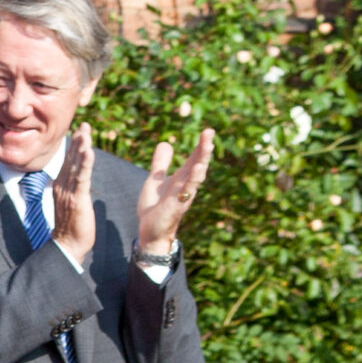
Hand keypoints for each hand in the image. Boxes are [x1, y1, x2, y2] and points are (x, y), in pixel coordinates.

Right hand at [50, 124, 96, 265]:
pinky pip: (81, 178)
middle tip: (85, 124)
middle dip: (78, 141)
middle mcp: (61, 186)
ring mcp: (68, 192)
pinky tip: (89, 152)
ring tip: (86, 132)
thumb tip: (71, 181)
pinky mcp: (76, 198)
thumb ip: (70, 189)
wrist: (67, 245)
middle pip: (70, 159)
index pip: (68, 161)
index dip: (75, 145)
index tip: (81, 130)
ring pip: (75, 165)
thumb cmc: (72, 226)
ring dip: (81, 147)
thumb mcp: (69, 203)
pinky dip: (85, 164)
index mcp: (60, 186)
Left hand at [138, 129, 215, 253]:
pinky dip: (193, 179)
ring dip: (202, 160)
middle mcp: (186, 184)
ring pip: (196, 175)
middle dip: (204, 148)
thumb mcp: (155, 181)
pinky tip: (198, 168)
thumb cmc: (156, 207)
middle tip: (210, 132)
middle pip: (198, 163)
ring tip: (207, 145)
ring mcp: (183, 195)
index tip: (208, 131)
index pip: (193, 158)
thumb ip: (160, 164)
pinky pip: (187, 190)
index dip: (200, 145)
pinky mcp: (177, 205)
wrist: (150, 231)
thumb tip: (165, 143)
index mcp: (181, 178)